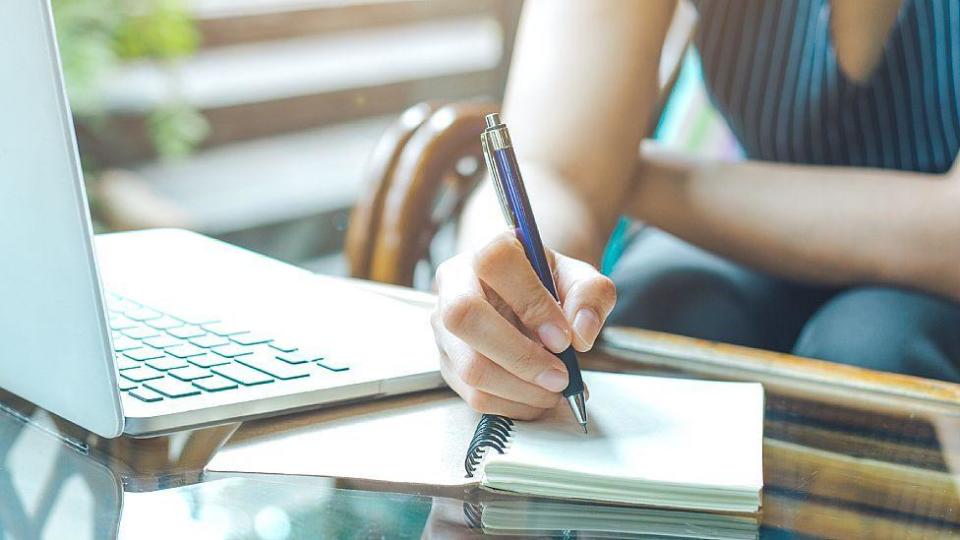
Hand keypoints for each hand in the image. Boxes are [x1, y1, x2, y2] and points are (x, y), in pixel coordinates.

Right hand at [431, 232, 616, 418]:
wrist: (523, 299)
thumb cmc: (546, 285)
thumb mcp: (577, 278)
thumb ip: (590, 294)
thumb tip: (581, 332)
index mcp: (485, 251)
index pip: (495, 264)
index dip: (531, 303)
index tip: (563, 337)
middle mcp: (454, 285)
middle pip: (465, 318)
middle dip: (520, 357)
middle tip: (560, 376)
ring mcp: (445, 327)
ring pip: (469, 366)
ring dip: (521, 389)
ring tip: (555, 390)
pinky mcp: (449, 363)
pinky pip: (474, 395)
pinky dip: (514, 405)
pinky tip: (538, 398)